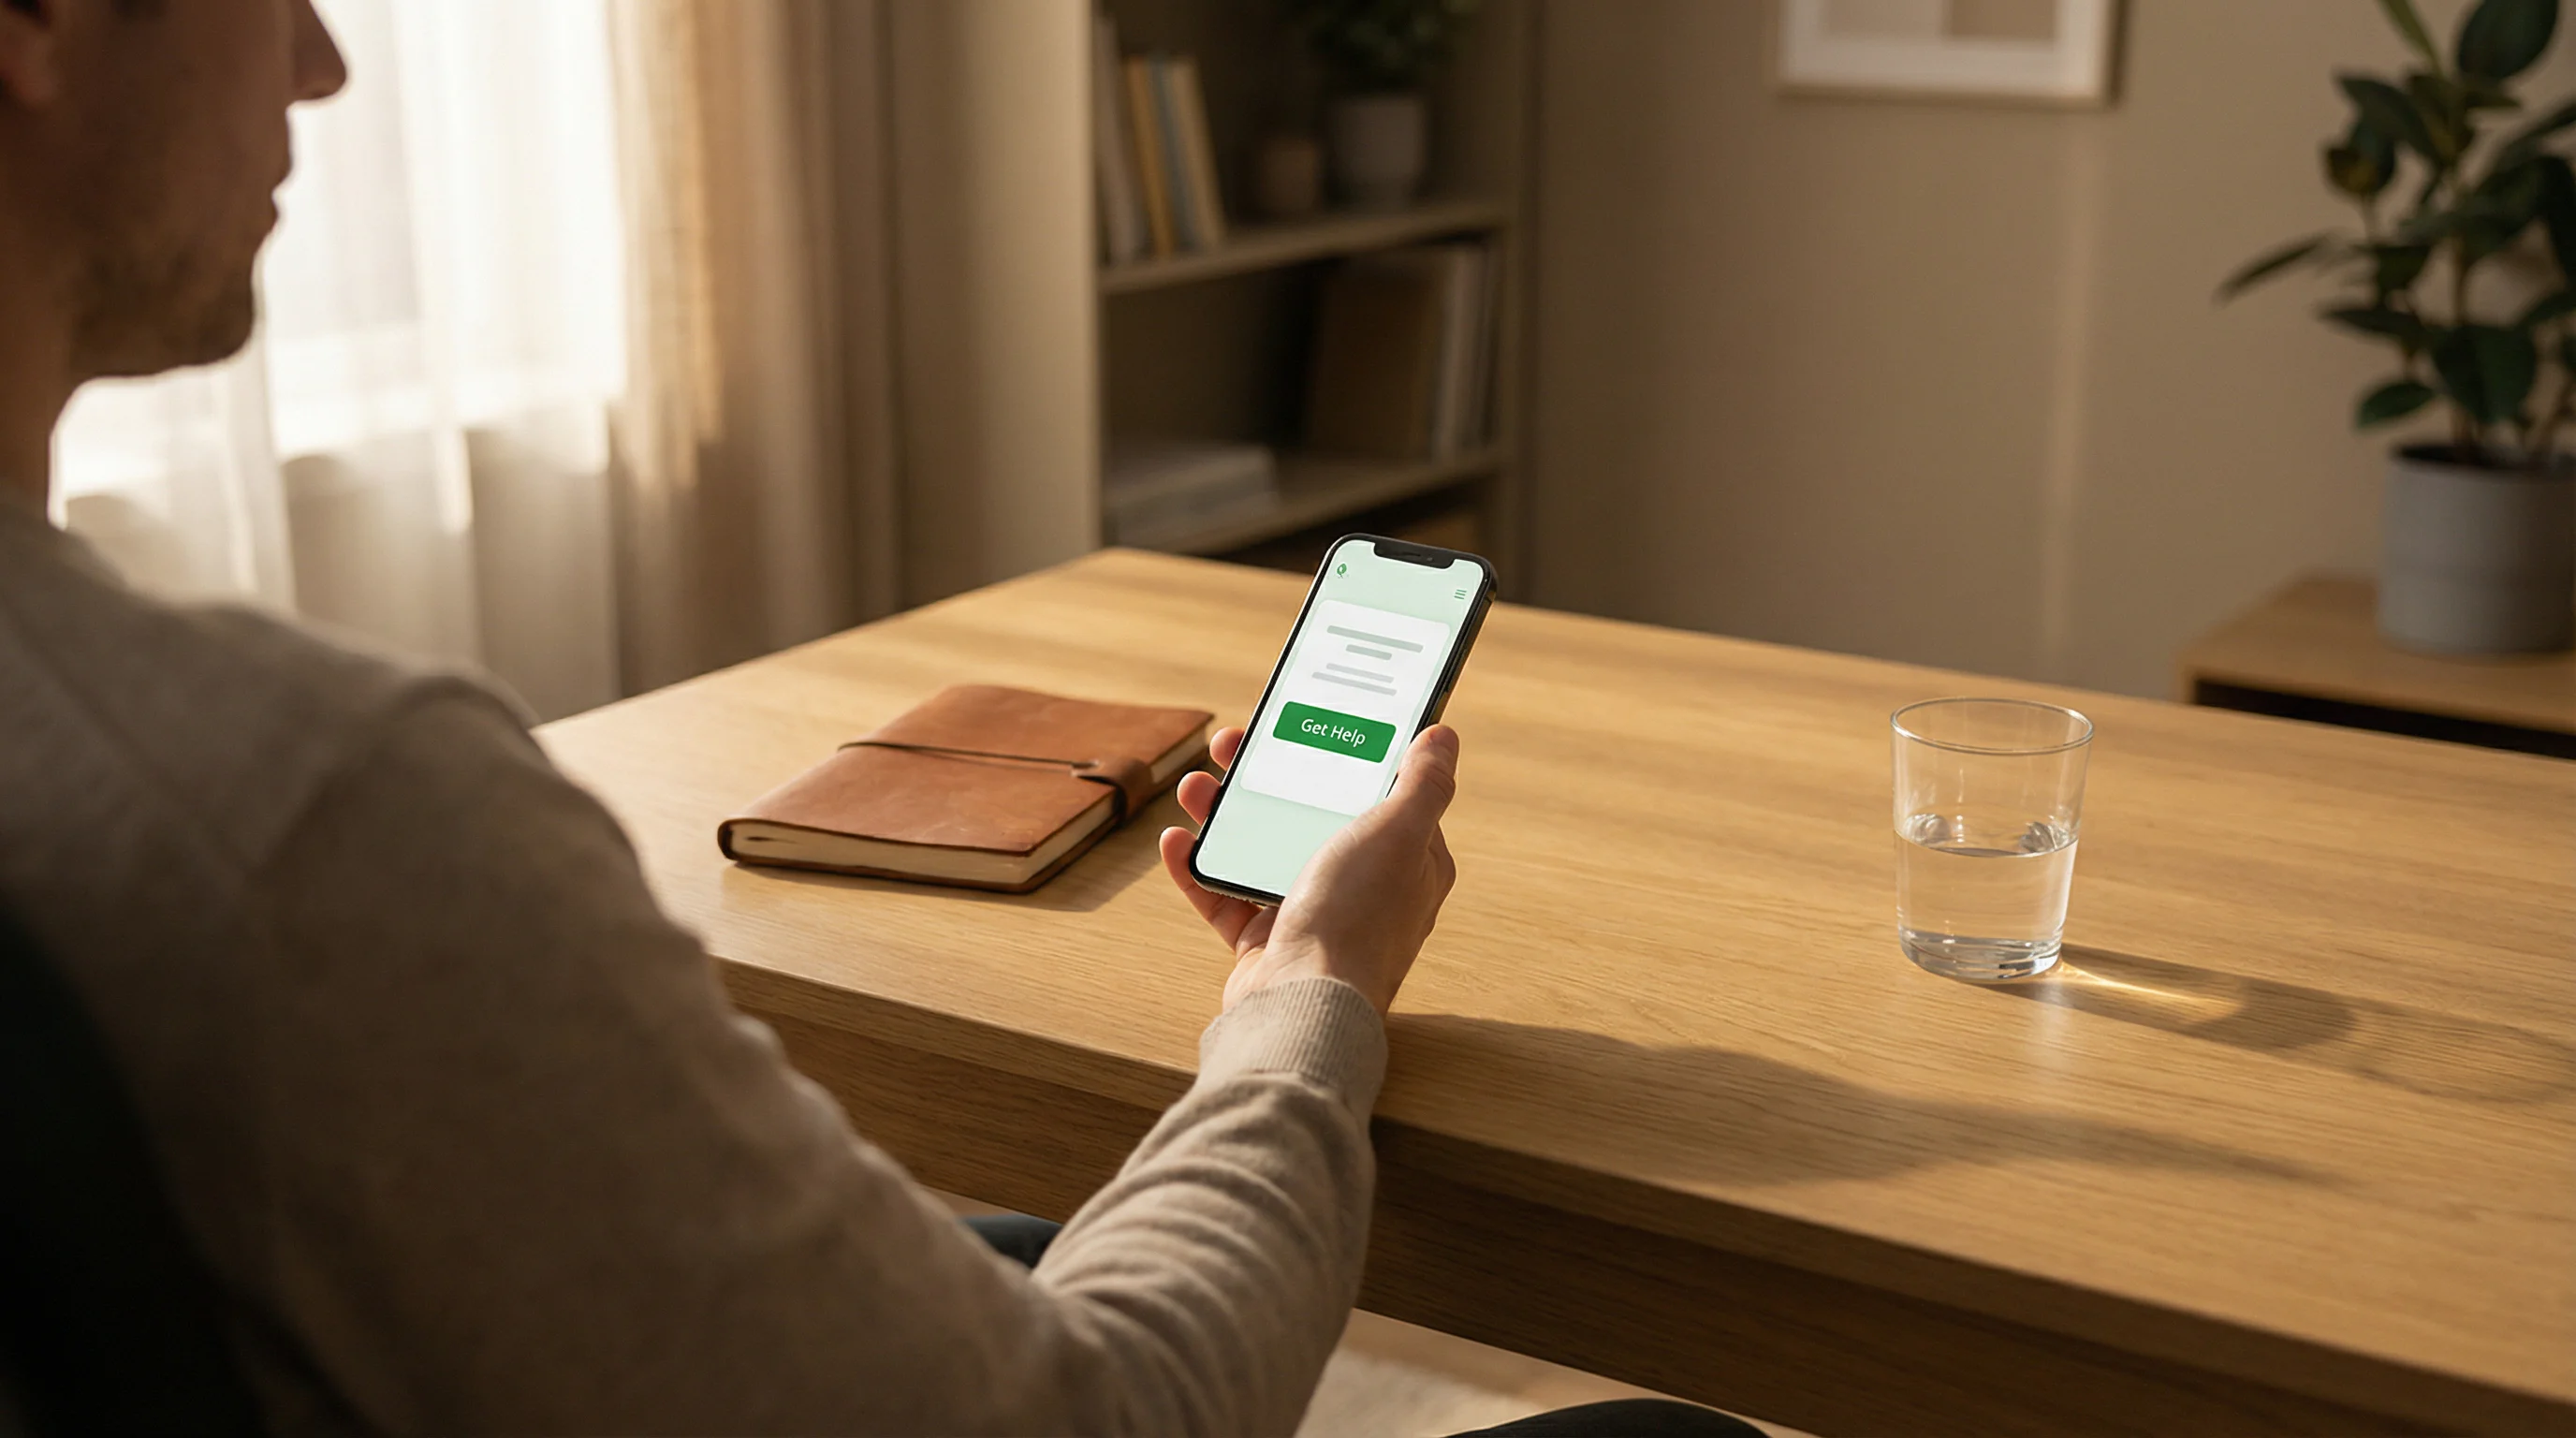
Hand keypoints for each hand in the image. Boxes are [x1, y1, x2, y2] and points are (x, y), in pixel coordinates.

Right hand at [1159, 723, 1460, 1015]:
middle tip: (1231, 745)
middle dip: (1266, 777)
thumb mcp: (1400, 833)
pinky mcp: (1265, 943)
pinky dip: (1198, 867)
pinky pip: (1225, 895)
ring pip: (1260, 848)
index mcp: (1404, 862)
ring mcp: (1310, 915)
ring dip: (1223, 813)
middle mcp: (1360, 888)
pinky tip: (1177, 840)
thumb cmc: (1357, 919)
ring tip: (1195, 787)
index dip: (1340, 756)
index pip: (1376, 793)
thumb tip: (1444, 737)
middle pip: (1308, 814)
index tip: (1303, 724)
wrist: (1304, 1003)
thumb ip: (1423, 784)